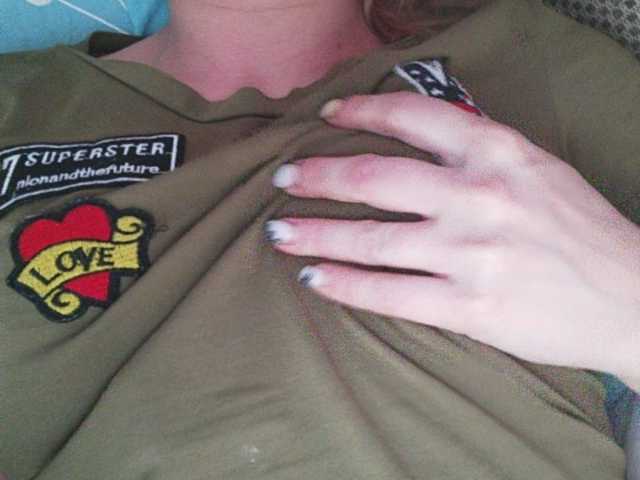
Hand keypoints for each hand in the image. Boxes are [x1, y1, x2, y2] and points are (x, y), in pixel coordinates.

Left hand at [266, 92, 639, 377]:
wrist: (630, 298)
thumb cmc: (580, 229)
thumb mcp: (536, 167)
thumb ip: (477, 151)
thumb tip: (414, 138)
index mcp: (499, 152)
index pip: (412, 116)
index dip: (360, 112)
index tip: (327, 117)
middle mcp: (479, 196)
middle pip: (374, 177)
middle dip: (317, 176)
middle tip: (283, 178)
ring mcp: (471, 254)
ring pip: (370, 240)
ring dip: (315, 234)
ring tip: (280, 232)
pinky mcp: (468, 307)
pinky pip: (389, 294)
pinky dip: (344, 286)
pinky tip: (314, 278)